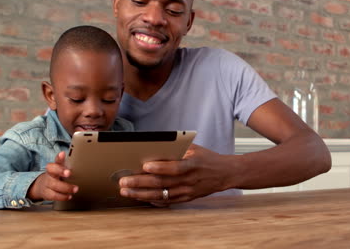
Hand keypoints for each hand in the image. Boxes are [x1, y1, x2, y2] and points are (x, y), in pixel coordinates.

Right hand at [27, 151, 77, 201]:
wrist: (42, 186)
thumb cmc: (56, 175)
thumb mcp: (60, 168)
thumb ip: (67, 164)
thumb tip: (80, 157)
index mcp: (53, 167)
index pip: (55, 159)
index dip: (58, 158)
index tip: (62, 154)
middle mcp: (49, 175)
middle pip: (52, 172)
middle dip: (61, 171)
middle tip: (69, 173)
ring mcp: (47, 184)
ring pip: (54, 185)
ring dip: (66, 187)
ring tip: (75, 189)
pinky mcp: (47, 194)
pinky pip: (54, 196)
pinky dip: (62, 197)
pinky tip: (69, 196)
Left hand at [119, 144, 233, 204]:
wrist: (225, 173)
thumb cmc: (207, 158)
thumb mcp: (195, 148)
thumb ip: (177, 148)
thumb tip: (155, 147)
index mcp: (192, 164)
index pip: (174, 168)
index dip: (160, 168)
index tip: (144, 166)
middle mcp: (189, 180)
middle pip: (162, 183)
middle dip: (141, 182)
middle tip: (124, 181)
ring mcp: (187, 191)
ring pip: (162, 194)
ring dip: (142, 194)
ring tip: (126, 191)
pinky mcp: (186, 198)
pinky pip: (168, 201)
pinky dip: (154, 200)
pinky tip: (141, 198)